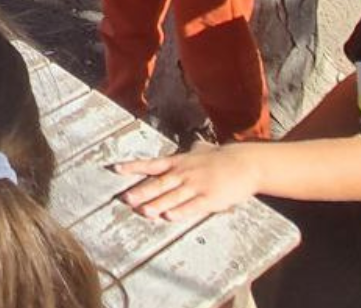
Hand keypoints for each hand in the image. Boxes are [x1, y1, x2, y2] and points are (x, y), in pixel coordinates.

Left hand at [116, 145, 264, 221]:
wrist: (245, 163)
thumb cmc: (223, 158)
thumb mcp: (203, 150)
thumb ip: (194, 149)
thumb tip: (193, 143)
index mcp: (179, 162)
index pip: (151, 164)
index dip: (133, 167)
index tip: (116, 169)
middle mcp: (184, 173)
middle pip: (159, 183)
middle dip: (141, 191)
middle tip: (125, 198)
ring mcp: (196, 186)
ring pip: (173, 196)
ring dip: (157, 204)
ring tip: (143, 211)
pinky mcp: (209, 198)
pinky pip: (192, 207)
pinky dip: (180, 212)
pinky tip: (169, 217)